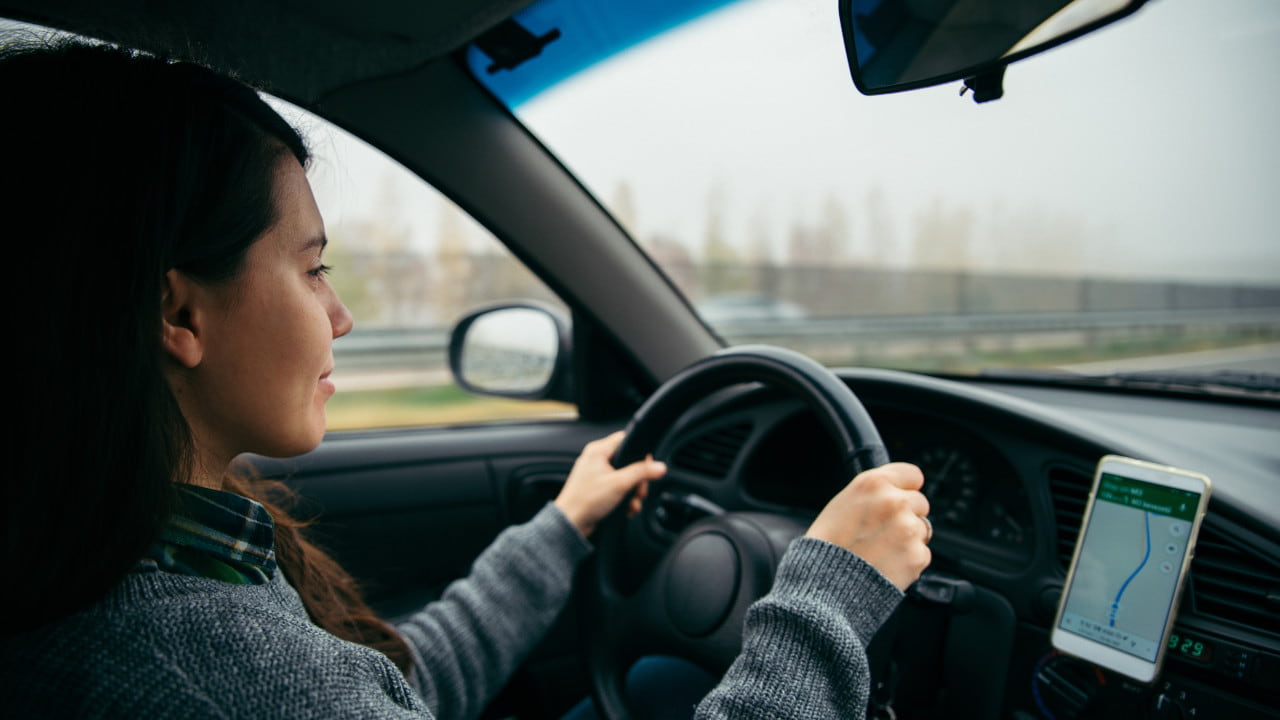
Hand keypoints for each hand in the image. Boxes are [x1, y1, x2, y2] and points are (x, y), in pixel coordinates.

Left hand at [554, 431, 667, 536]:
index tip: (648, 465)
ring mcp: (597, 475)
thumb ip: (641, 473)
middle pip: (628, 462)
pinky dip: (625, 499)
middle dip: (638, 480)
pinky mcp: (598, 489)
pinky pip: (618, 489)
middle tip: (639, 491)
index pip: (625, 439)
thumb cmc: (585, 501)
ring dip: (633, 492)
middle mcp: (596, 460)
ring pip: (625, 478)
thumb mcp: (619, 484)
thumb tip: (659, 466)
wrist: (571, 523)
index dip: (639, 452)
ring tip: (633, 503)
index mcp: (598, 451)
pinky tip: (626, 509)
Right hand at [805, 462, 931, 589]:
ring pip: (922, 529)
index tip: (900, 498)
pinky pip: (922, 553)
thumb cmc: (828, 544)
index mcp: (874, 484)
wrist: (825, 583)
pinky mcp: (917, 555)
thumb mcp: (843, 502)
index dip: (905, 488)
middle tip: (882, 531)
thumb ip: (874, 494)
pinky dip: (908, 560)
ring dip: (908, 538)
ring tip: (881, 550)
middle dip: (907, 515)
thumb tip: (898, 492)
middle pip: (920, 503)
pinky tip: (886, 563)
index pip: (912, 475)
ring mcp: (908, 529)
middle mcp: (895, 502)